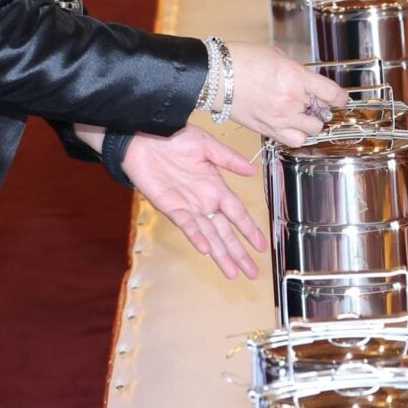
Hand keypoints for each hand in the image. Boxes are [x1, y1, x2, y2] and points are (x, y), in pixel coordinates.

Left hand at [122, 127, 267, 280]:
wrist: (146, 134)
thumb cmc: (175, 137)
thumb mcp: (207, 145)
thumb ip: (229, 159)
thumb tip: (252, 170)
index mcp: (215, 187)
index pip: (237, 213)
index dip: (249, 230)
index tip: (261, 246)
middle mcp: (204, 201)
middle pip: (225, 232)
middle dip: (238, 252)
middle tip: (251, 273)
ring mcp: (187, 206)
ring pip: (208, 235)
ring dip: (220, 254)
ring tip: (232, 273)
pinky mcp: (169, 206)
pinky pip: (186, 224)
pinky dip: (196, 237)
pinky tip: (206, 250)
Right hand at [224, 41, 347, 147]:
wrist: (216, 75)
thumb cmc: (241, 60)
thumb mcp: (276, 56)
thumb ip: (296, 71)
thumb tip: (307, 81)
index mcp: (296, 78)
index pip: (332, 94)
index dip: (341, 98)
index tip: (341, 98)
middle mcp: (291, 101)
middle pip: (322, 115)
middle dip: (321, 109)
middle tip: (313, 102)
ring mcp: (279, 118)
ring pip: (311, 131)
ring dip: (310, 123)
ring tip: (301, 114)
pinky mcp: (267, 129)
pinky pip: (293, 141)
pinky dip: (297, 135)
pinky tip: (290, 125)